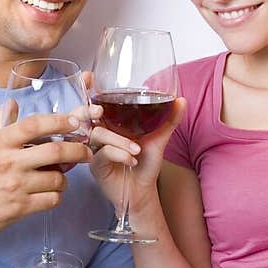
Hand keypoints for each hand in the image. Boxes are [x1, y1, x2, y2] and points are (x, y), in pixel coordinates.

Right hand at [0, 103, 90, 241]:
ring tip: (57, 178)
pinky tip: (49, 194)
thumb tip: (12, 103)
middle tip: (86, 153)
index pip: (34, 124)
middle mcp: (7, 161)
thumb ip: (1, 125)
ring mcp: (14, 186)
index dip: (59, 121)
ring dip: (64, 179)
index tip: (75, 123)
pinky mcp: (19, 208)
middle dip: (78, 151)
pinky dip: (56, 196)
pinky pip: (52, 199)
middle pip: (55, 150)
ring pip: (57, 178)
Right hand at [88, 97, 186, 212]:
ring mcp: (95, 149)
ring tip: (137, 149)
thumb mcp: (159, 138)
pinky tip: (132, 159)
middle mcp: (99, 133)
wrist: (144, 190)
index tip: (88, 77)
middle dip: (89, 109)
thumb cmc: (146, 164)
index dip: (86, 87)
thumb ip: (169, 119)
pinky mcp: (95, 165)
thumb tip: (182, 100)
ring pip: (98, 133)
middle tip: (100, 110)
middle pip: (84, 115)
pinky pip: (103, 153)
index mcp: (110, 122)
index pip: (92, 102)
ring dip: (119, 140)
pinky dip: (120, 154)